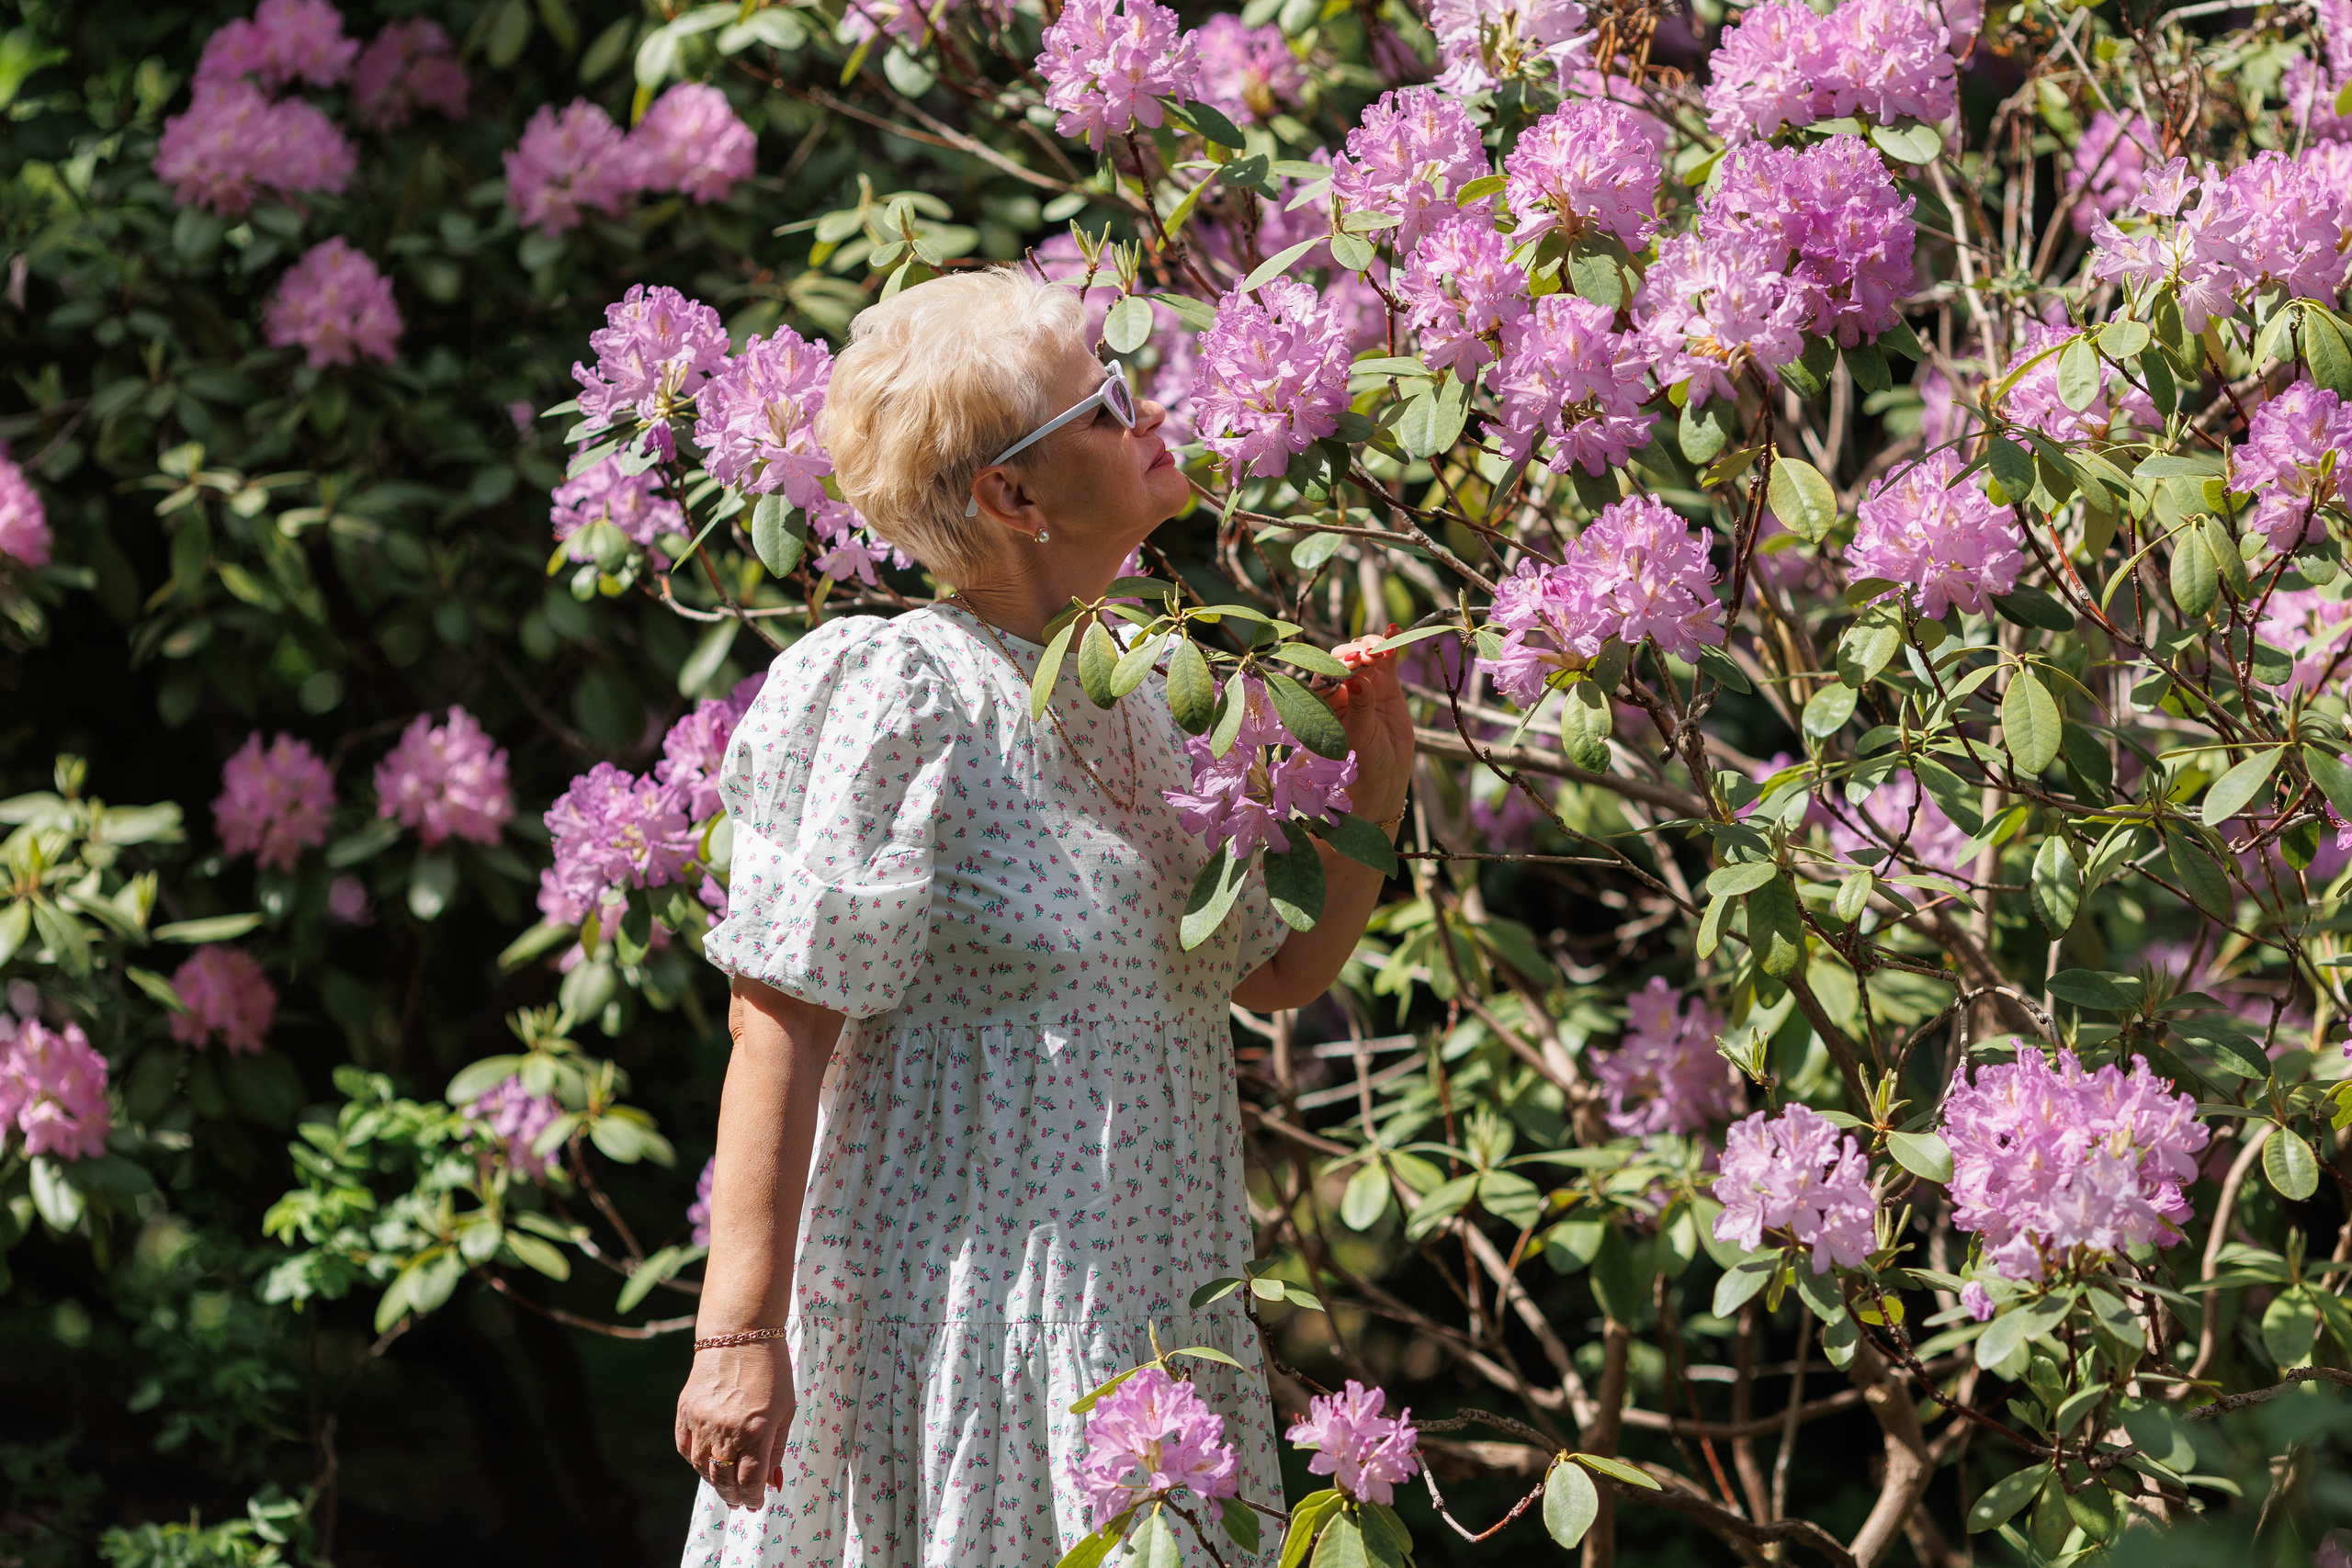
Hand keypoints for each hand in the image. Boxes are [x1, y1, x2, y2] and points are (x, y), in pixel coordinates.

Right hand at [675, 1340, 794, 1510]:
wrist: (740, 1336)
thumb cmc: (771, 1372)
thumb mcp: (786, 1411)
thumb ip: (776, 1449)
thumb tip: (772, 1484)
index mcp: (756, 1431)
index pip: (750, 1481)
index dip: (753, 1497)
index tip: (757, 1503)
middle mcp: (726, 1430)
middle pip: (724, 1479)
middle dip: (734, 1496)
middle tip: (740, 1502)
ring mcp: (702, 1421)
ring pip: (702, 1468)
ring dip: (714, 1482)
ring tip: (725, 1486)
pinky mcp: (685, 1412)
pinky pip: (686, 1448)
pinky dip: (695, 1461)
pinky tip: (707, 1463)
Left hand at [1328, 625, 1415, 823]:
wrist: (1385, 775)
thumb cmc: (1362, 761)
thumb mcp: (1359, 736)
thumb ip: (1360, 708)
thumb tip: (1358, 680)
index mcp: (1323, 700)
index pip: (1326, 672)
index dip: (1340, 663)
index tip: (1355, 662)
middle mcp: (1341, 688)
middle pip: (1345, 658)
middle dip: (1358, 652)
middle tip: (1373, 656)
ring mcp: (1364, 684)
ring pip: (1366, 655)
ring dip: (1374, 646)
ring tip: (1385, 649)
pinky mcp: (1386, 685)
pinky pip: (1387, 662)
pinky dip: (1391, 646)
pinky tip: (1395, 630)